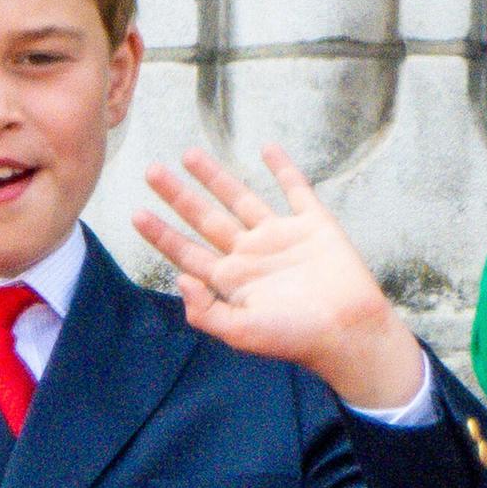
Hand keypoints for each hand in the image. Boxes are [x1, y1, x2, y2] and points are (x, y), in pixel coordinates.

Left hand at [133, 145, 423, 408]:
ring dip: (215, 177)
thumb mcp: (240, 333)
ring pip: (241, 198)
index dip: (161, 234)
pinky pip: (296, 189)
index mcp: (232, 280)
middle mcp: (252, 254)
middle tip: (151, 171)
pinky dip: (283, 168)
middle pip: (205, 218)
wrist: (350, 330)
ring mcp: (282, 237)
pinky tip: (267, 149)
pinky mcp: (314, 225)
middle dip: (178, 195)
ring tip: (189, 155)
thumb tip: (179, 277)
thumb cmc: (297, 338)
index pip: (187, 251)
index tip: (136, 214)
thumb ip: (204, 310)